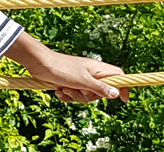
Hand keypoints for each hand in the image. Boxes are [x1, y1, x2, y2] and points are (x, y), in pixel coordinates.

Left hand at [9, 36, 125, 101]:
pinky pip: (74, 96)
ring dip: (74, 96)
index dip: (123, 87)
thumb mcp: (82, 81)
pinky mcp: (70, 83)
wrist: (39, 64)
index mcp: (97, 69)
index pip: (117, 76)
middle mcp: (91, 73)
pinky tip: (58, 91)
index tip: (124, 100)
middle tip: (78, 90)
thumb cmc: (61, 69)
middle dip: (88, 96)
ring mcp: (80, 78)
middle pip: (100, 92)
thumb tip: (116, 94)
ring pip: (86, 96)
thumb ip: (99, 88)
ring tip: (65, 89)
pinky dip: (67, 96)